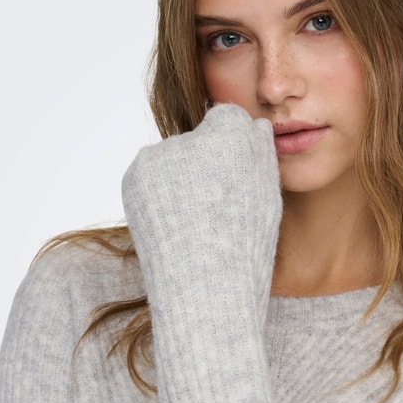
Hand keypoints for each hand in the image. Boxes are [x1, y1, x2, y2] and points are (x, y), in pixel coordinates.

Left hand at [122, 104, 281, 305]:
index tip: (232, 176)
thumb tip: (250, 126)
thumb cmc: (246, 247)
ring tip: (191, 221)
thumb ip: (258, 152)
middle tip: (211, 207)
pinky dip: (158, 193)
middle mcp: (192, 135)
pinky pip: (150, 174)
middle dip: (203, 163)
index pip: (229, 118)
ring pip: (171, 158)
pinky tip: (172, 223)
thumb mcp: (268, 195)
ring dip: (179, 178)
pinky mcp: (135, 173)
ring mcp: (158, 154)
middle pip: (198, 138)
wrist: (204, 285)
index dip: (232, 146)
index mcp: (233, 136)